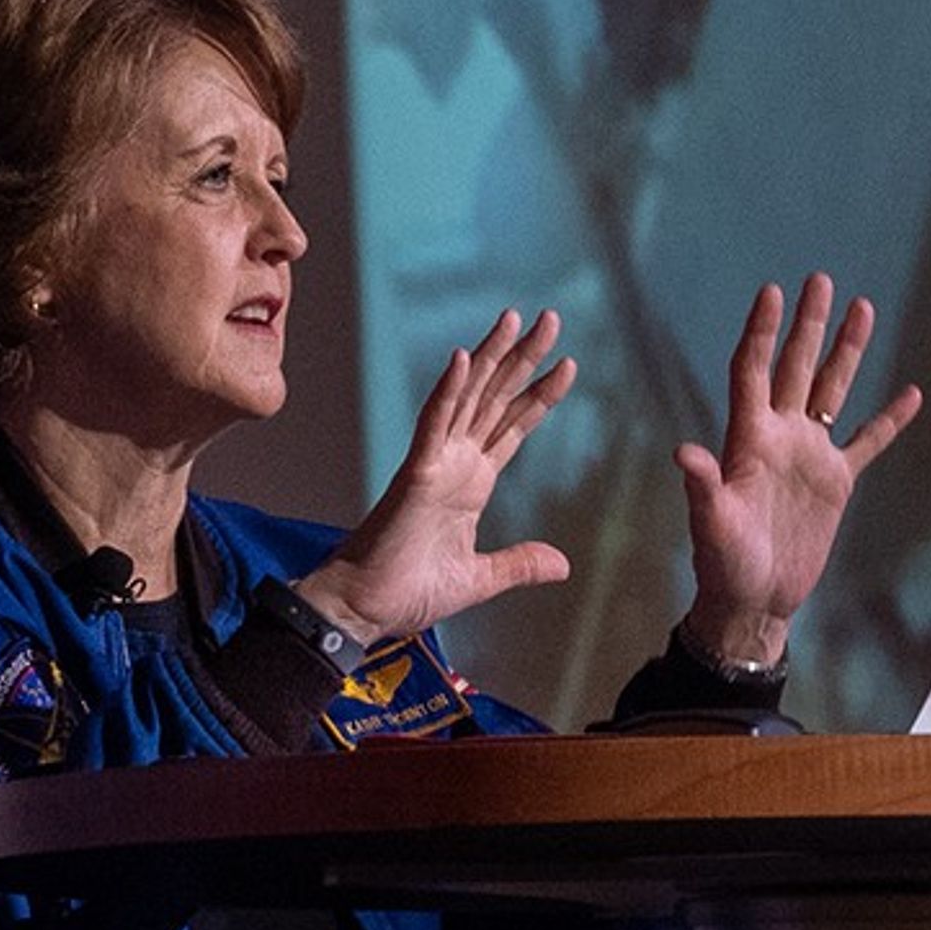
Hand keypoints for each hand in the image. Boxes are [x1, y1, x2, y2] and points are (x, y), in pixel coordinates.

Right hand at [300, 308, 575, 644]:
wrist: (363, 611)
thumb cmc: (406, 592)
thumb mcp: (478, 580)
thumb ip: (518, 564)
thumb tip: (562, 564)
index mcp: (470, 484)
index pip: (512, 427)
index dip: (540, 395)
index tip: (567, 364)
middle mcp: (454, 464)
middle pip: (495, 399)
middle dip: (524, 358)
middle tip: (551, 318)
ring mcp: (434, 465)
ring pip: (467, 398)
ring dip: (490, 357)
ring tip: (516, 318)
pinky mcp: (414, 476)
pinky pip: (433, 426)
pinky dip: (447, 391)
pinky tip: (463, 358)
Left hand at [674, 275, 920, 671]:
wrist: (754, 599)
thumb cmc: (724, 564)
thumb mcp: (711, 526)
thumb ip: (703, 487)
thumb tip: (682, 452)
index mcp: (747, 438)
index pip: (752, 370)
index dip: (761, 332)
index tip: (770, 291)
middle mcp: (779, 436)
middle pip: (795, 366)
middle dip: (808, 324)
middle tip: (819, 279)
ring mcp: (809, 455)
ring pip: (831, 390)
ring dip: (847, 351)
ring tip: (863, 307)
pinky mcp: (835, 482)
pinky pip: (868, 441)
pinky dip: (889, 420)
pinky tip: (910, 394)